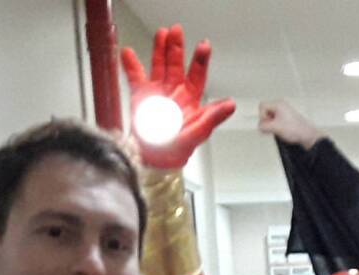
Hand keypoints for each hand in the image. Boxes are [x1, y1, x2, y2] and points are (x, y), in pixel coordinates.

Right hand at [120, 24, 235, 169]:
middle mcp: (174, 92)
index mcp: (190, 99)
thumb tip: (230, 105)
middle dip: (177, 47)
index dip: (200, 61)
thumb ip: (212, 118)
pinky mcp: (141, 97)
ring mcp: (158, 92)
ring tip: (161, 33)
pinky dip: (131, 65)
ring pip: (159, 65)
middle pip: (176, 64)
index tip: (204, 46)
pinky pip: (136, 78)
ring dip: (159, 49)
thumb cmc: (176, 150)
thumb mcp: (197, 134)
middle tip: (177, 30)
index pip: (197, 76)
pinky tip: (128, 53)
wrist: (153, 160)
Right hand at [257, 100, 321, 148]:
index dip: (262, 115)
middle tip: (272, 128)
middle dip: (266, 120)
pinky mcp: (285, 117)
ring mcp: (283, 111)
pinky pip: (274, 119)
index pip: (262, 106)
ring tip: (277, 130)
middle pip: (265, 111)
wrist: (306, 135)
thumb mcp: (275, 128)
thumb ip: (263, 126)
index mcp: (278, 104)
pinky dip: (274, 125)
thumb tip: (260, 126)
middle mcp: (281, 105)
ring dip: (270, 124)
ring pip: (269, 116)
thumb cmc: (294, 129)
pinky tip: (279, 131)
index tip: (269, 123)